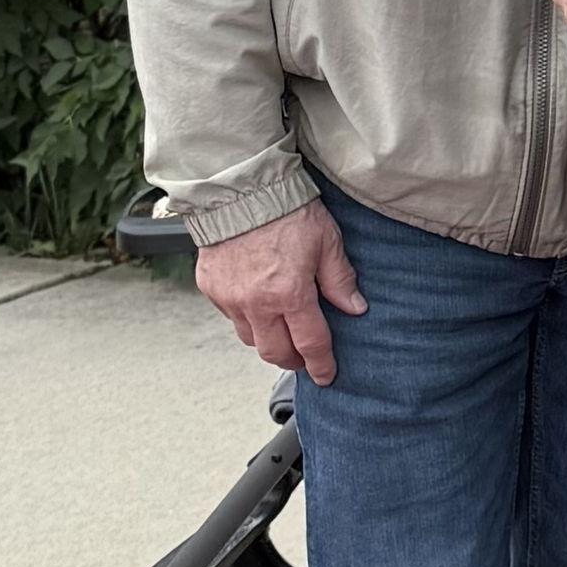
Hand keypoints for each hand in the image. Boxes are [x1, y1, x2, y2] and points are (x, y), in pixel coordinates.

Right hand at [196, 198, 365, 386]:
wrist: (241, 191)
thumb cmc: (287, 210)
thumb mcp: (326, 241)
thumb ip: (340, 279)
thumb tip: (355, 308)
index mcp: (290, 294)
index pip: (310, 343)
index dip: (321, 364)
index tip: (327, 375)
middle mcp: (257, 304)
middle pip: (275, 353)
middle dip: (293, 360)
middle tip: (305, 356)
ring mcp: (230, 299)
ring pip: (251, 339)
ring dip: (269, 340)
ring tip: (283, 329)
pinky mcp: (211, 290)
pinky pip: (231, 317)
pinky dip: (247, 318)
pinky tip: (259, 304)